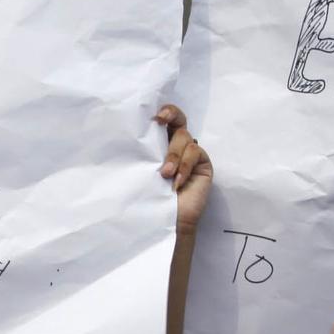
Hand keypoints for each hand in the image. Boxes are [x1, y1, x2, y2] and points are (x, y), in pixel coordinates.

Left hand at [155, 104, 212, 234]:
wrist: (165, 221)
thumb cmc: (148, 197)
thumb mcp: (142, 171)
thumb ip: (143, 153)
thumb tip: (131, 133)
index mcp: (159, 145)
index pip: (166, 120)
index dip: (165, 111)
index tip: (155, 116)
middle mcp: (177, 146)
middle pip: (179, 121)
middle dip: (171, 116)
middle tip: (160, 121)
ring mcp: (191, 154)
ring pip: (184, 138)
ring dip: (173, 155)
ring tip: (164, 175)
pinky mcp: (203, 164)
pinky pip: (195, 152)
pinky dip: (184, 166)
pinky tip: (176, 183)